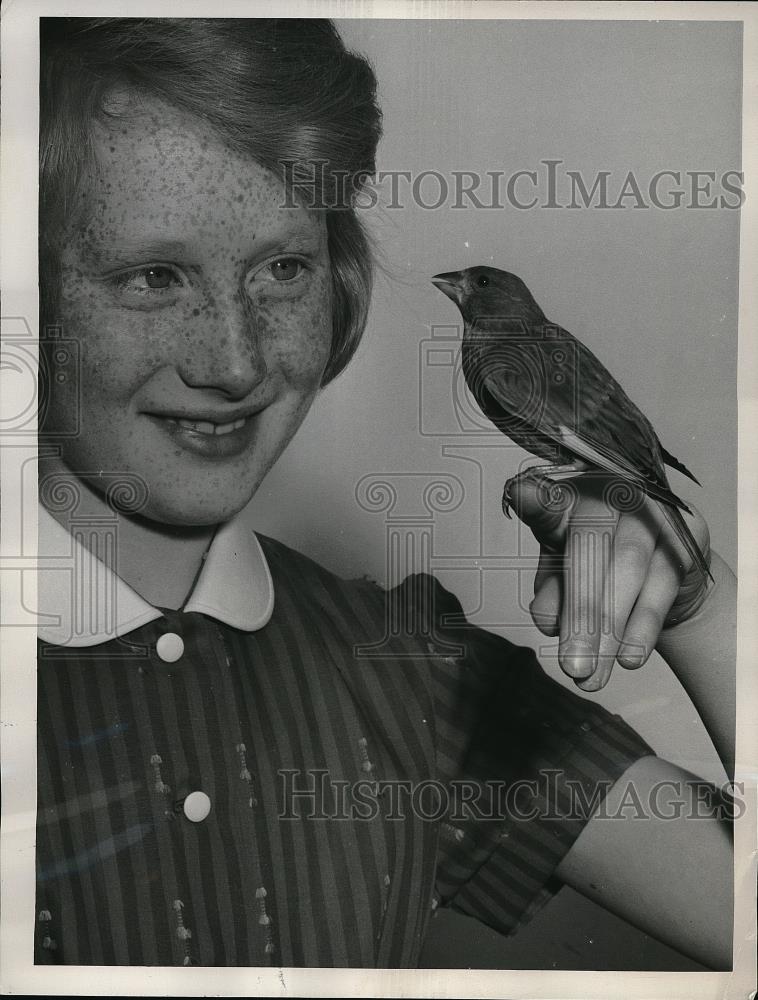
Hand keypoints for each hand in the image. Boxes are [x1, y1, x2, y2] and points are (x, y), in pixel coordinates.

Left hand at [505, 467, 711, 690]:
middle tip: (570, 666)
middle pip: (590, 547)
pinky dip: (643, 626)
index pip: (548, 500)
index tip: (522, 496)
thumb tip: (547, 621)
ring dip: (610, 628)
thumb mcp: (564, 581)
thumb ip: (551, 595)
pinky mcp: (686, 531)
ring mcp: (650, 507)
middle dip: (580, 612)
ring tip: (593, 675)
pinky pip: (663, 582)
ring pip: (628, 567)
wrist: (667, 579)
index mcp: (568, 498)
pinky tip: (628, 658)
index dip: (537, 501)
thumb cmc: (600, 570)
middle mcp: (610, 492)